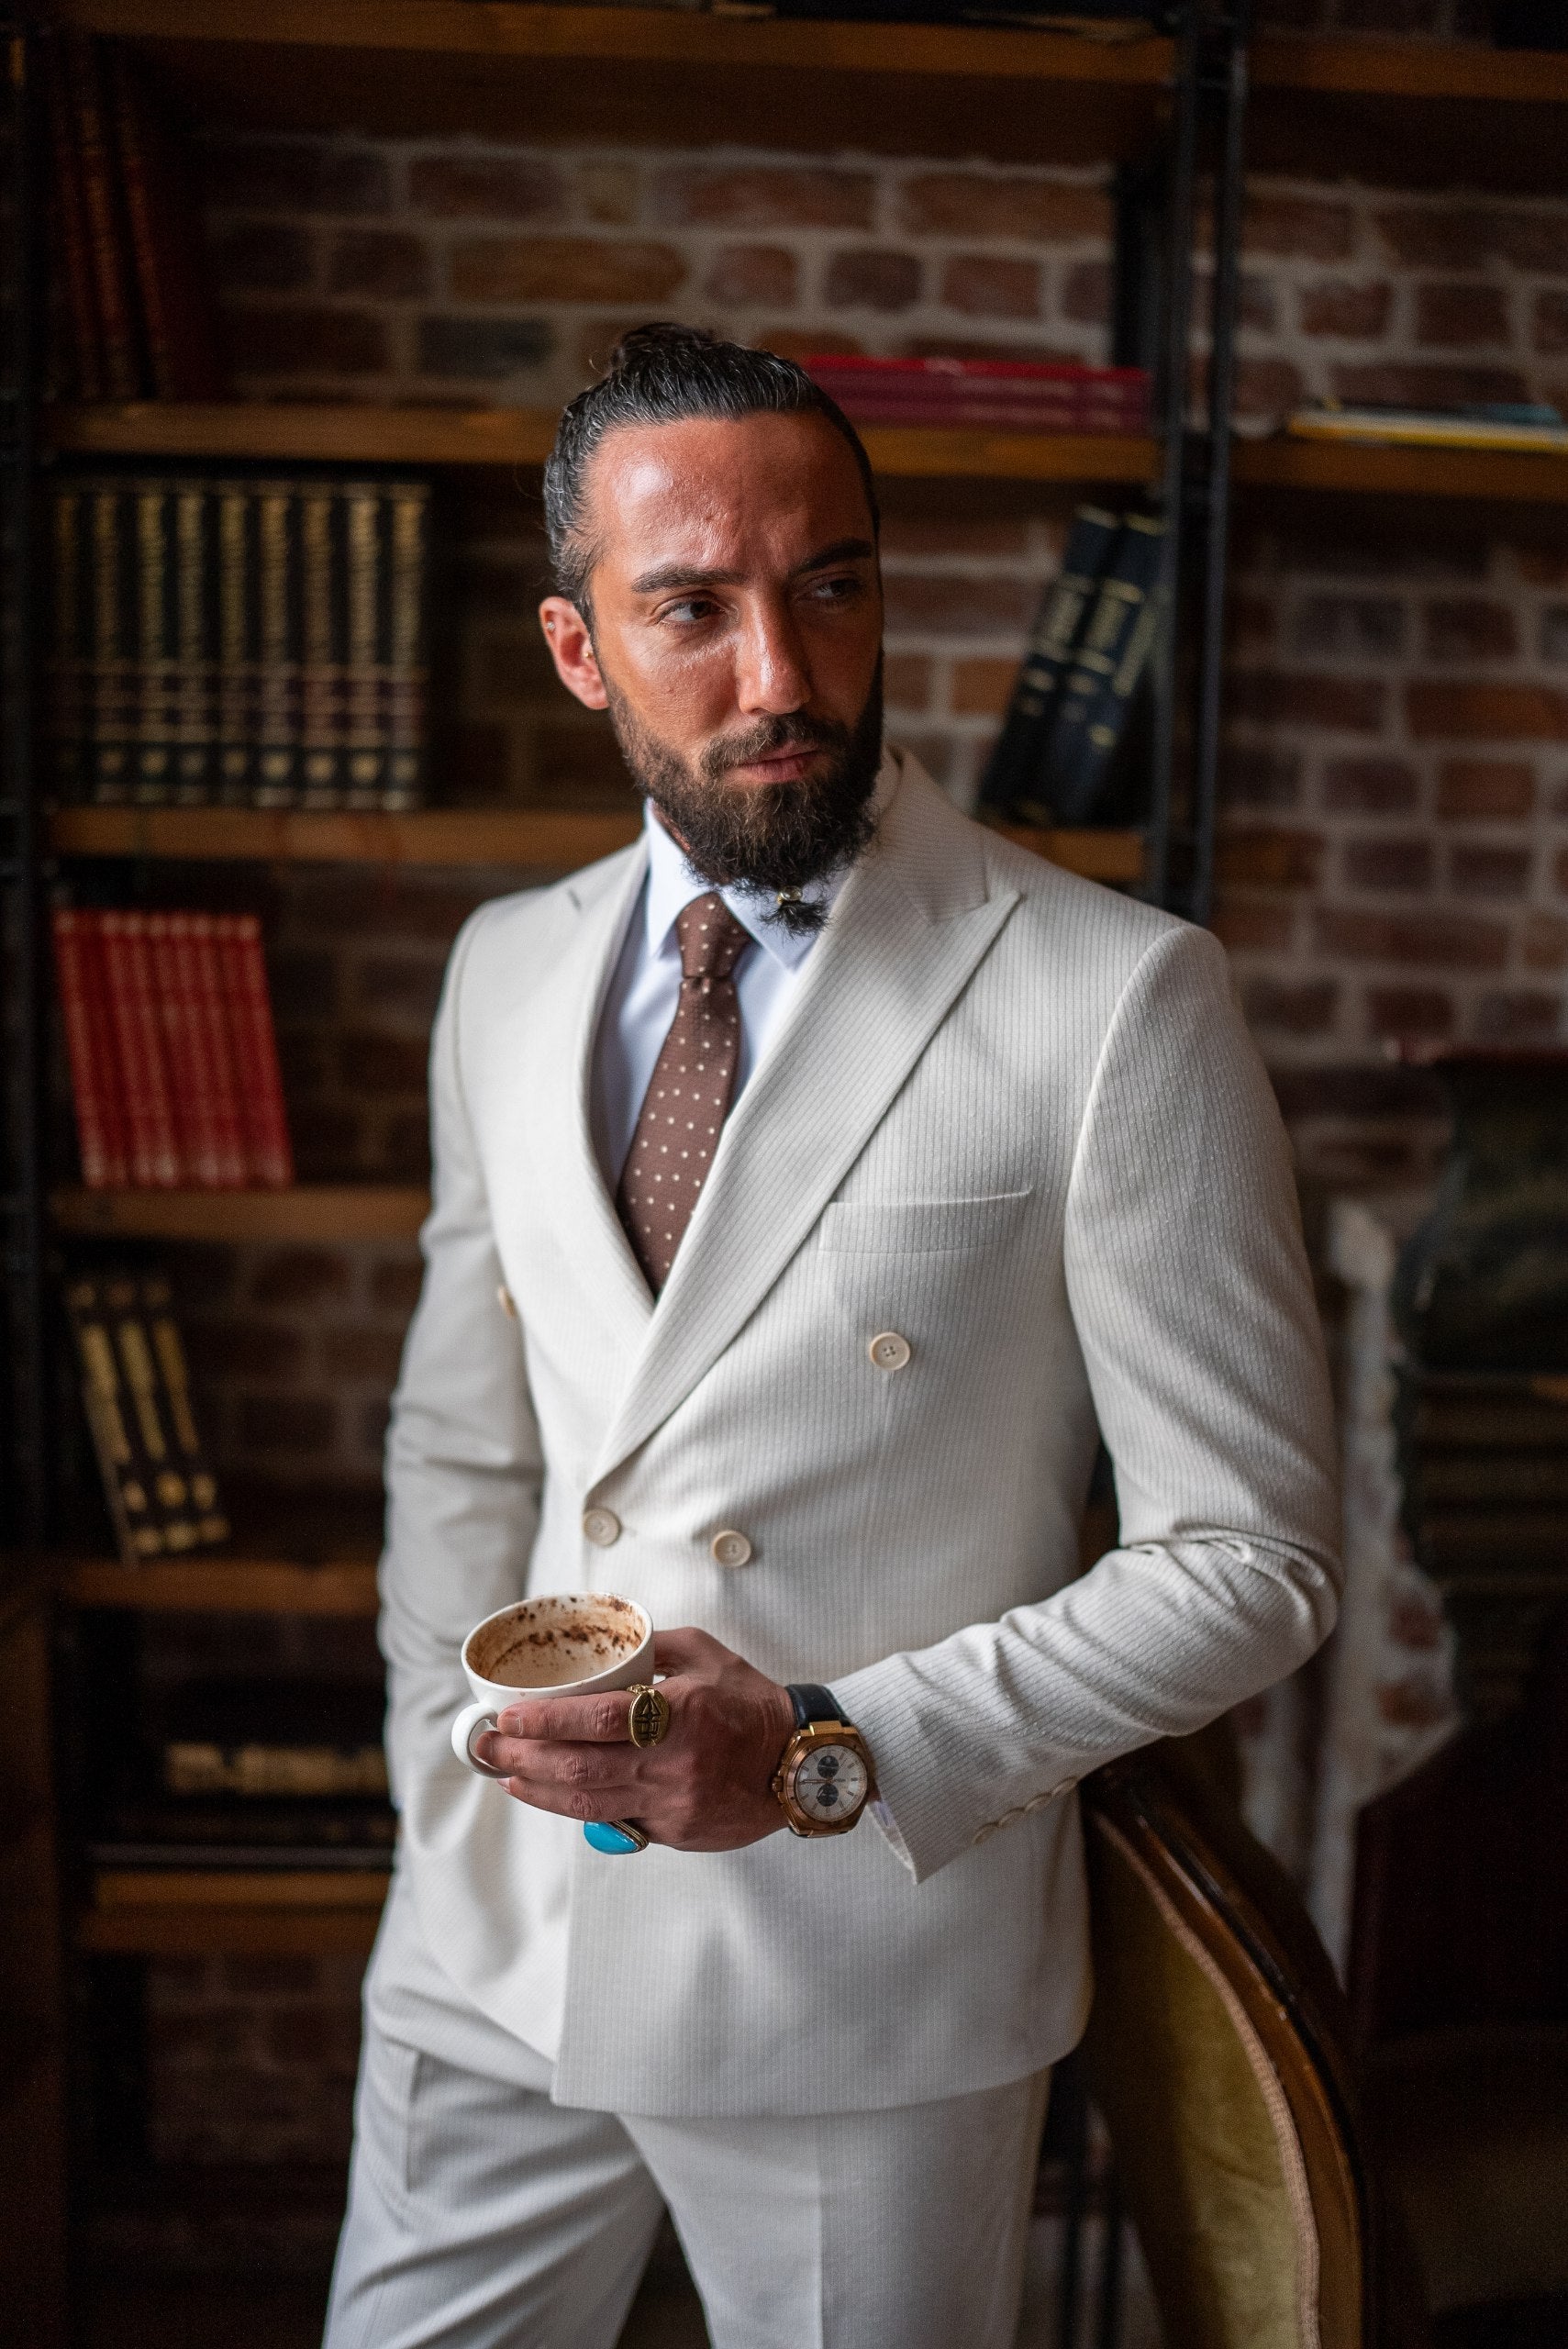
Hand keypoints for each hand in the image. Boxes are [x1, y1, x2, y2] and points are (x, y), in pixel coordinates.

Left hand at [475, 1626, 796, 1851]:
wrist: (800, 1763)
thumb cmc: (752, 1703)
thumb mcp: (707, 1655)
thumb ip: (653, 1646)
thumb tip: (607, 1642)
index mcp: (679, 1714)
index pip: (596, 1719)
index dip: (545, 1720)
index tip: (508, 1714)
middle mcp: (671, 1764)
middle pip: (577, 1770)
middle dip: (522, 1757)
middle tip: (488, 1744)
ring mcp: (672, 1805)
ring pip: (586, 1806)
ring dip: (537, 1791)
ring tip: (507, 1773)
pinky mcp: (675, 1833)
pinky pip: (617, 1822)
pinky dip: (578, 1809)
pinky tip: (553, 1795)